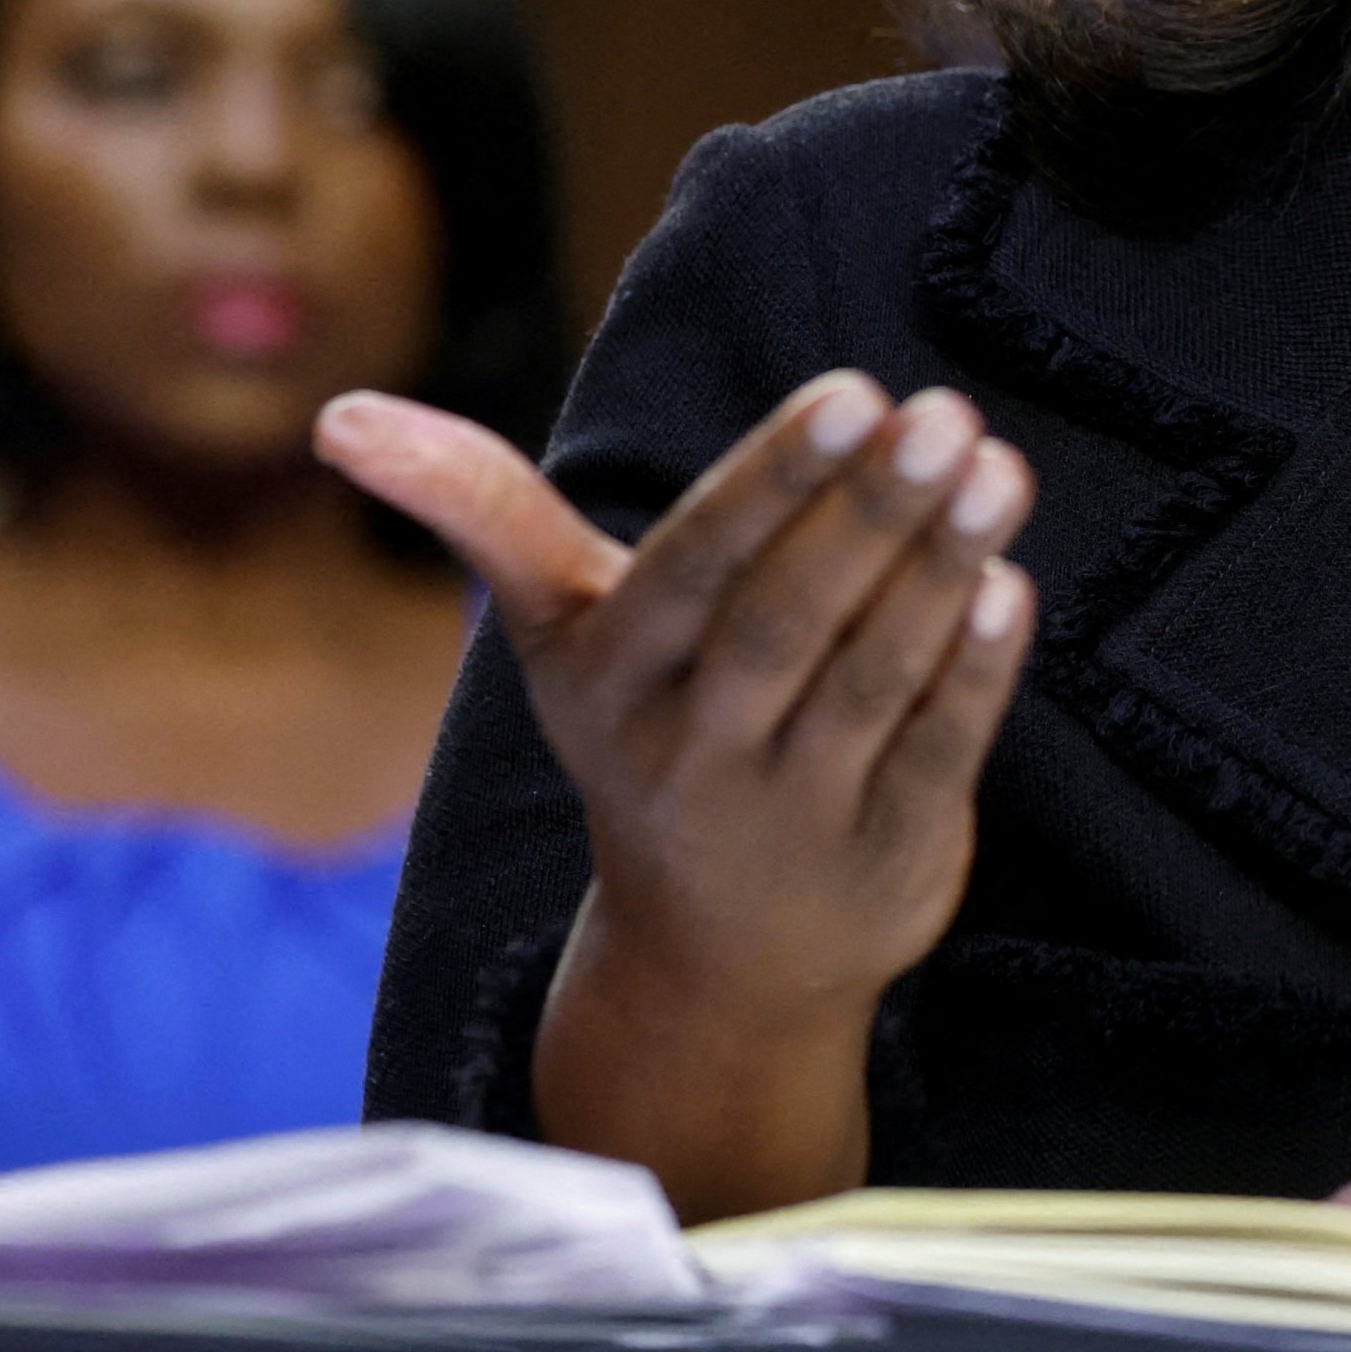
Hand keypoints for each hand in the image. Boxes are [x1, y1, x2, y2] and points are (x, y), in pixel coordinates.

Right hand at [317, 375, 1035, 1210]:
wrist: (714, 963)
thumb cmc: (649, 732)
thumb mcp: (563, 634)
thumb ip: (483, 512)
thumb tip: (339, 414)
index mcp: (614, 682)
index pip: (695, 570)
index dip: (773, 482)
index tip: (852, 388)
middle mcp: (695, 753)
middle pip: (786, 620)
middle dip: (870, 511)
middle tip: (945, 413)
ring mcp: (794, 814)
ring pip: (870, 678)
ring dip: (939, 569)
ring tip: (998, 468)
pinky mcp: (887, 858)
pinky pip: (936, 754)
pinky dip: (976, 673)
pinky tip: (1011, 585)